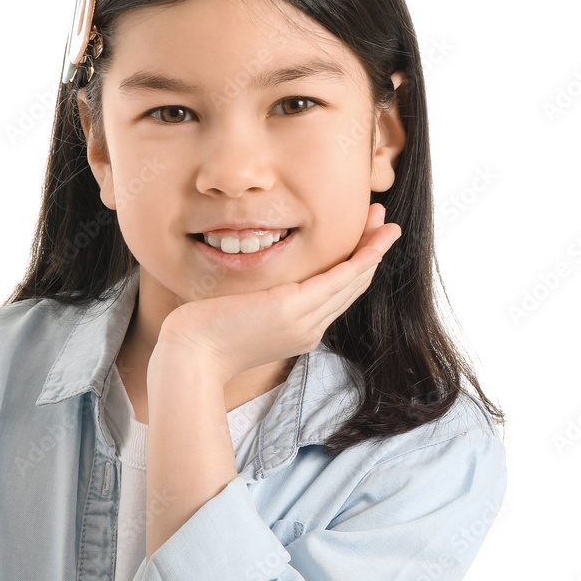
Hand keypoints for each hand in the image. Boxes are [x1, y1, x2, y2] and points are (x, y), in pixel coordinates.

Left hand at [157, 203, 402, 383]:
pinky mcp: (292, 308)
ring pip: (350, 282)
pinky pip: (336, 281)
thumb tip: (260, 287)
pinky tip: (373, 247)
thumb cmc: (205, 335)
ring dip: (373, 251)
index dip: (355, 267)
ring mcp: (303, 321)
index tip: (365, 242)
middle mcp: (308, 329)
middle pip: (351, 287)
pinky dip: (359, 262)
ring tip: (389, 225)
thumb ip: (260, 302)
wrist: (191, 356)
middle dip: (371, 253)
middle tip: (386, 225)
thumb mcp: (241, 315)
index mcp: (298, 331)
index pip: (335, 295)